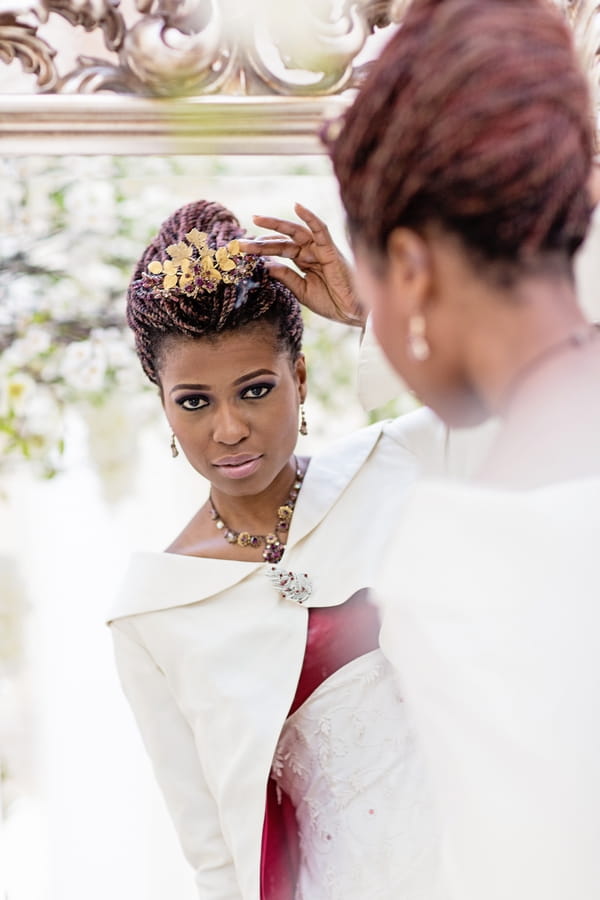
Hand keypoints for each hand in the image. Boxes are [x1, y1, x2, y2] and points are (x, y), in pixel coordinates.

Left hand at [239, 203, 364, 327]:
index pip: (279, 251)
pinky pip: (321, 229)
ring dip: (276, 225)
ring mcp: (320, 250)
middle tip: (240, 241)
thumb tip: (266, 265)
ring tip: (256, 219)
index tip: (242, 251)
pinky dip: (310, 217)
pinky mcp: (331, 250)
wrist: (353, 312)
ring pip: (296, 233)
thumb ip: (286, 277)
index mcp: (304, 262)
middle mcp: (311, 253)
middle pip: (283, 241)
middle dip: (261, 240)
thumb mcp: (302, 291)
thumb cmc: (332, 303)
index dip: (261, 250)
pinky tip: (297, 207)